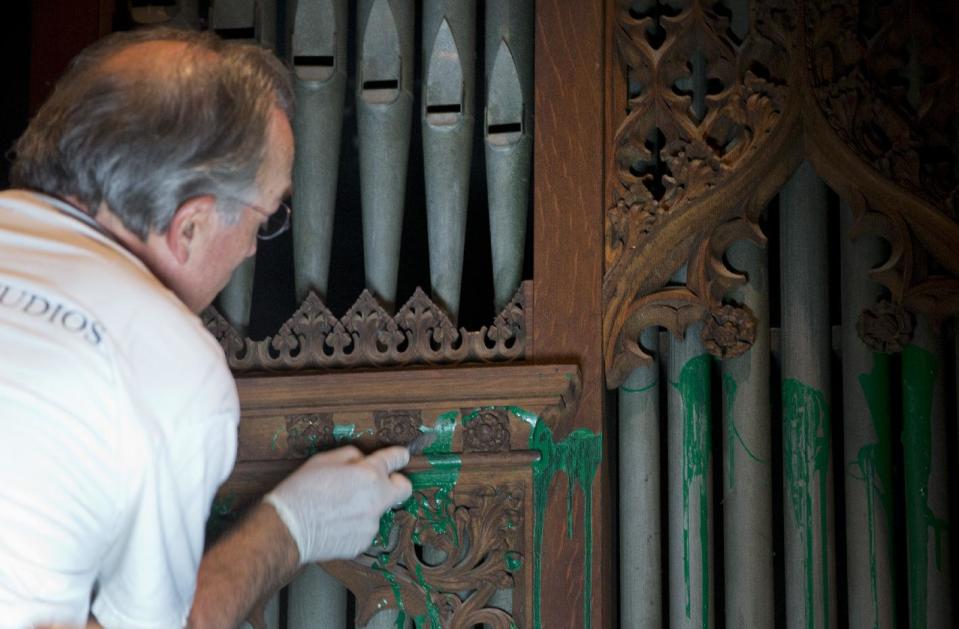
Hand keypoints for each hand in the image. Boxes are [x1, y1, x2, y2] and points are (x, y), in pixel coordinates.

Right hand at [263, 445, 411, 562]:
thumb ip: (351, 456)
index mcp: (369, 475)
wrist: (287, 529)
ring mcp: (371, 524)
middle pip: (404, 489)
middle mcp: (377, 500)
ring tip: (338, 507)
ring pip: (379, 510)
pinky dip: (355, 524)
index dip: (398, 455)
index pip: (396, 459)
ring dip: (367, 506)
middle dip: (395, 483)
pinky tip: (335, 522)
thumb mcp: (324, 460)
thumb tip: (362, 460)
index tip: (399, 456)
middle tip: (378, 482)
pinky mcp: (363, 542)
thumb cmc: (301, 492)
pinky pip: (365, 528)